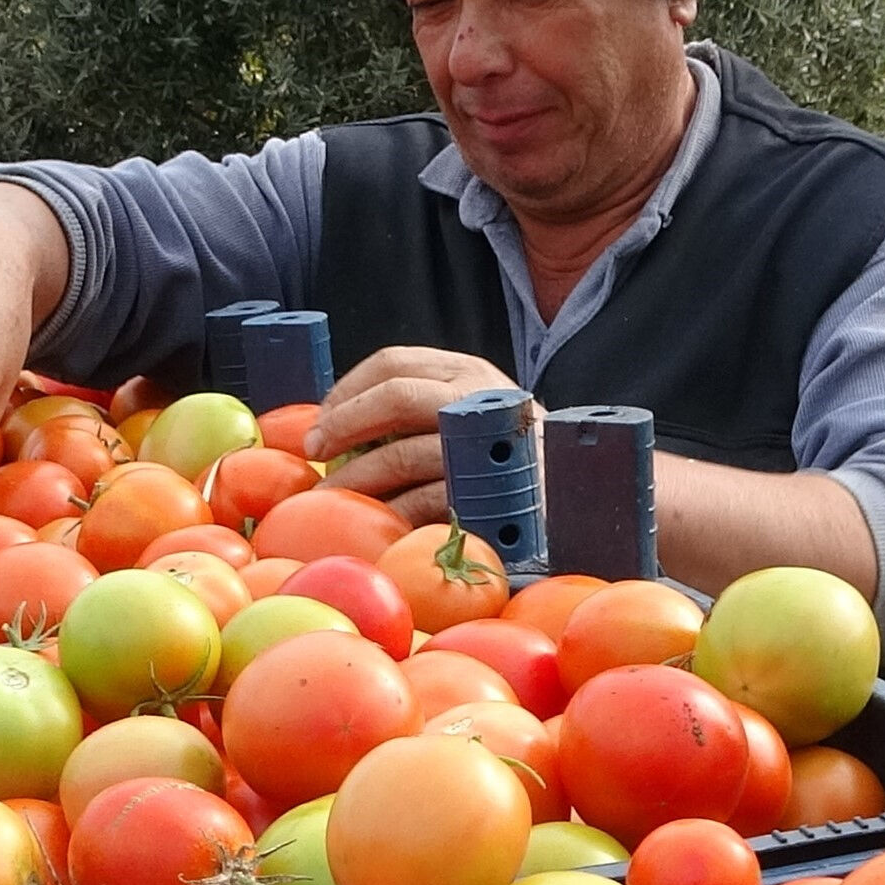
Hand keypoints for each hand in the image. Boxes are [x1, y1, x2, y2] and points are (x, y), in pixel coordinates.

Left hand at [307, 346, 522, 526]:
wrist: (570, 499)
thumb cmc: (506, 460)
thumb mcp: (469, 415)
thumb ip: (418, 409)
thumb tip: (337, 426)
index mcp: (466, 372)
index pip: (392, 363)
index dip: (345, 390)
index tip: (320, 421)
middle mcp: (477, 398)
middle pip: (394, 396)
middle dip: (343, 425)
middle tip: (315, 453)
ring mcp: (483, 446)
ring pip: (402, 454)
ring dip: (355, 480)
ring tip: (327, 499)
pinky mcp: (487, 493)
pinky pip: (424, 501)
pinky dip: (391, 512)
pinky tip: (374, 521)